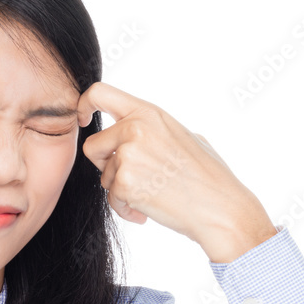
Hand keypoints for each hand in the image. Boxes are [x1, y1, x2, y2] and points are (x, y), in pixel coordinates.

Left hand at [76, 81, 276, 262]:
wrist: (220, 208)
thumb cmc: (207, 176)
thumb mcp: (182, 135)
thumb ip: (152, 128)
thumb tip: (131, 124)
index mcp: (149, 113)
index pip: (100, 93)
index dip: (83, 105)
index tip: (83, 118)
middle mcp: (136, 128)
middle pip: (93, 146)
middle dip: (107, 165)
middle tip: (136, 177)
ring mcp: (129, 155)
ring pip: (103, 175)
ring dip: (121, 190)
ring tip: (152, 194)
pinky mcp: (125, 183)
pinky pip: (112, 198)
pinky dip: (127, 208)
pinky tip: (149, 210)